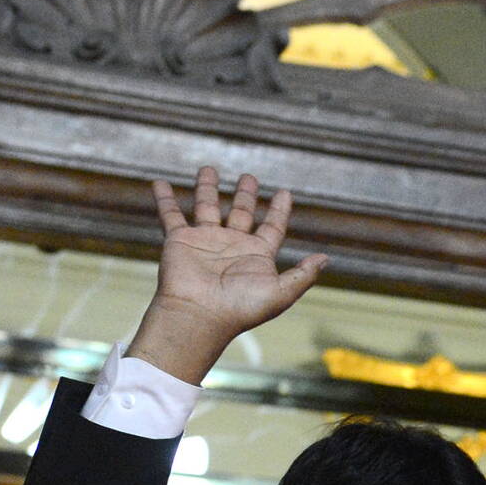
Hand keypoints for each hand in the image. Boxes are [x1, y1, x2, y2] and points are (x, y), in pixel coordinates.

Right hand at [123, 166, 327, 384]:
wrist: (200, 316)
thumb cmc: (241, 308)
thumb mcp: (281, 293)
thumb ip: (303, 274)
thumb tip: (325, 258)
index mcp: (257, 256)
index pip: (272, 227)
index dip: (279, 210)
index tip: (284, 192)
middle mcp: (232, 246)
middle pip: (240, 213)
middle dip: (245, 195)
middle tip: (249, 177)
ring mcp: (205, 241)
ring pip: (206, 207)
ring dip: (207, 188)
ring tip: (209, 168)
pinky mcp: (180, 240)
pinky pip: (171, 214)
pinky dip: (165, 198)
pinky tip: (159, 182)